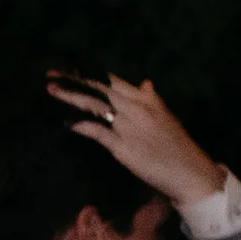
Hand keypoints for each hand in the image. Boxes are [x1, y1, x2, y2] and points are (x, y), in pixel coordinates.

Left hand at [45, 74, 224, 207]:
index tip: (68, 68)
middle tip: (51, 74)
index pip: (112, 79)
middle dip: (73, 80)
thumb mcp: (165, 117)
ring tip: (52, 90)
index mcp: (145, 99)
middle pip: (99, 88)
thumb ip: (151, 99)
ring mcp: (128, 127)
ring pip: (95, 105)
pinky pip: (97, 132)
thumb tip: (145, 83)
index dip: (88, 73)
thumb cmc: (176, 146)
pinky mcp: (123, 147)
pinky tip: (66, 122)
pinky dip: (79, 125)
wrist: (190, 171)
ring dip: (71, 96)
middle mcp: (135, 108)